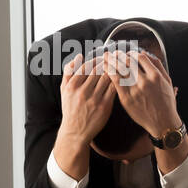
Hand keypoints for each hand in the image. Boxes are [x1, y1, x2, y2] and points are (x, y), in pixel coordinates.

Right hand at [53, 53, 115, 179]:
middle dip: (107, 63)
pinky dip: (119, 82)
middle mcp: (82, 91)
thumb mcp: (64, 90)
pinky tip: (123, 78)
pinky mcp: (105, 106)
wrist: (76, 131)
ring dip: (114, 70)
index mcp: (72, 85)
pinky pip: (114, 89)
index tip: (102, 58)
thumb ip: (69, 72)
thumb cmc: (70, 108)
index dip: (95, 60)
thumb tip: (79, 56)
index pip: (86, 66)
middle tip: (114, 59)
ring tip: (120, 66)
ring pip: (107, 78)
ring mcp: (94, 99)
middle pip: (97, 70)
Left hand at [109, 49, 179, 138]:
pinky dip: (109, 73)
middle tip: (113, 53)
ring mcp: (135, 90)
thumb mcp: (168, 82)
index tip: (127, 54)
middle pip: (128, 62)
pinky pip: (115, 82)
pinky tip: (105, 70)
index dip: (131, 53)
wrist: (163, 123)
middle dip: (118, 55)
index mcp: (156, 76)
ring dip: (111, 62)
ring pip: (119, 70)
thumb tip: (146, 54)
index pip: (140, 58)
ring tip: (105, 58)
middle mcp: (145, 81)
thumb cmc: (167, 103)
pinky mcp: (126, 98)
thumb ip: (158, 67)